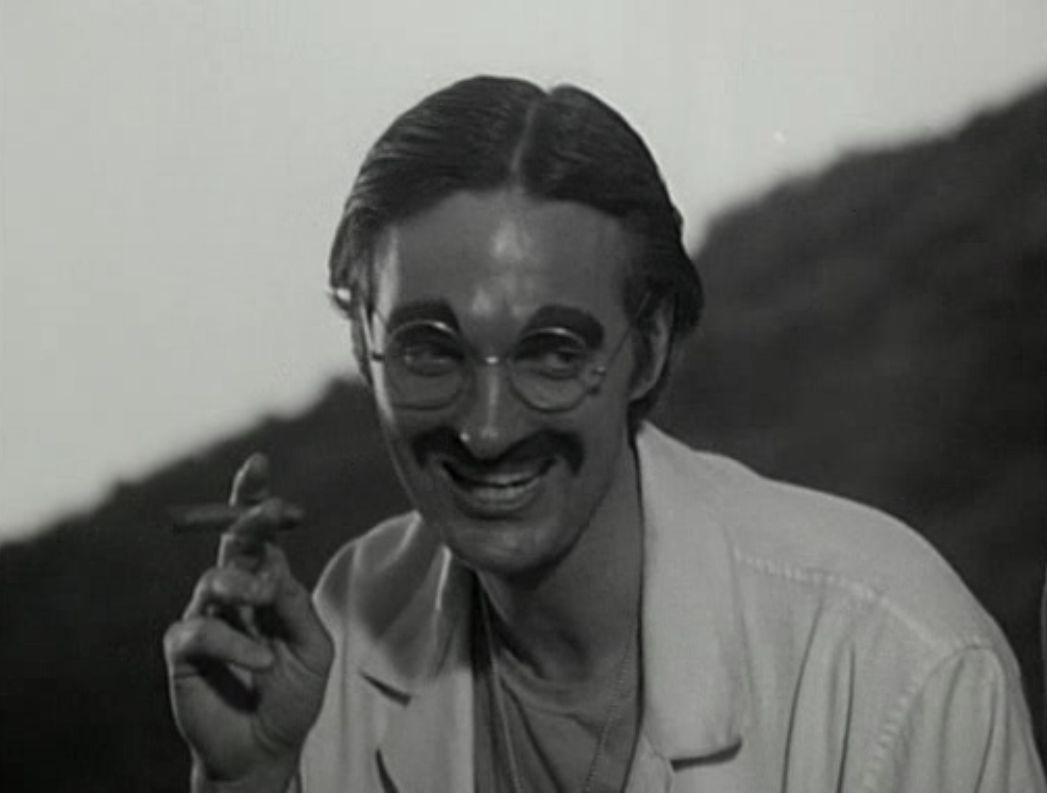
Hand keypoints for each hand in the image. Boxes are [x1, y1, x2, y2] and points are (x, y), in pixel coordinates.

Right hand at [163, 454, 333, 792]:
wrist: (265, 748)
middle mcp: (233, 594)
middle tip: (268, 512)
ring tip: (265, 606)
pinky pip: (199, 631)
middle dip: (246, 518)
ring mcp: (205, 619)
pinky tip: (260, 663)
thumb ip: (296, 605)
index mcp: (268, 585)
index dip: (255, 499)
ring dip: (244, 588)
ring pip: (213, 580)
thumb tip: (275, 569)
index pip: (260, 535)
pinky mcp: (182, 651)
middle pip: (230, 542)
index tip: (258, 462)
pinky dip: (234, 644)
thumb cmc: (292, 695)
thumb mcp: (314, 648)